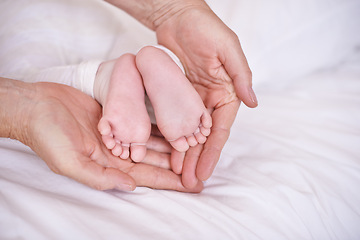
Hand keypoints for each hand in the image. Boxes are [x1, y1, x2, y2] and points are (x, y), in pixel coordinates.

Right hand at [17, 81, 202, 191]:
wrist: (36, 105)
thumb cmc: (48, 135)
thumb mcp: (70, 162)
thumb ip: (100, 177)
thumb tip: (131, 187)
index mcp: (109, 166)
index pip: (147, 177)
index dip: (170, 182)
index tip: (192, 185)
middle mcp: (117, 152)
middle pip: (154, 160)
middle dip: (176, 164)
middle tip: (200, 166)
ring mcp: (118, 133)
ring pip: (151, 141)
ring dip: (171, 144)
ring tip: (194, 145)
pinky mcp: (116, 116)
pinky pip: (142, 120)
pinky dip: (157, 124)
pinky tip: (174, 123)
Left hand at [155, 2, 257, 186]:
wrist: (176, 16)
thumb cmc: (205, 28)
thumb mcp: (228, 49)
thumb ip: (241, 76)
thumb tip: (253, 103)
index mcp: (226, 92)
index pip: (220, 129)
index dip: (213, 152)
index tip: (206, 172)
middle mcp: (210, 100)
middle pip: (204, 136)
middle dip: (198, 160)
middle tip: (189, 182)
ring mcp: (191, 99)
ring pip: (188, 133)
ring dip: (185, 154)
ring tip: (178, 176)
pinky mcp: (175, 95)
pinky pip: (174, 120)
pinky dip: (172, 136)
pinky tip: (167, 152)